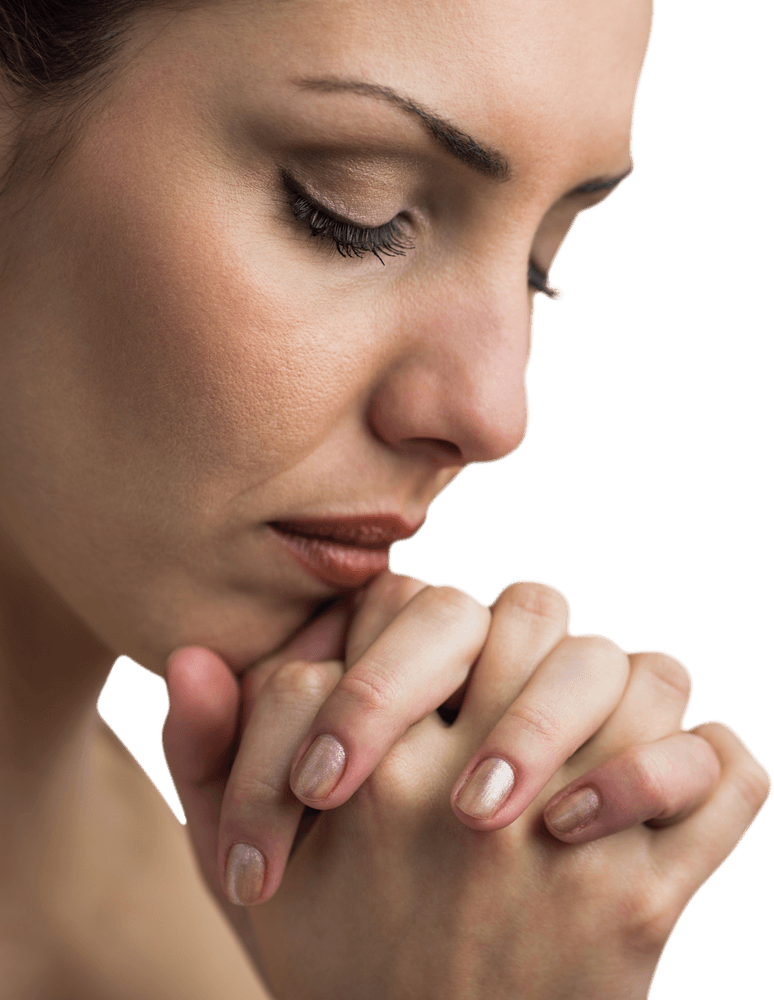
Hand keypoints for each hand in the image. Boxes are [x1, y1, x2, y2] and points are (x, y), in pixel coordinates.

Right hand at [232, 580, 770, 998]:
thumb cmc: (336, 968)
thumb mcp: (245, 876)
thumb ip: (208, 760)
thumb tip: (190, 656)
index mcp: (372, 777)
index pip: (416, 607)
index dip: (422, 626)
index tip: (430, 676)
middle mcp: (466, 794)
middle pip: (535, 612)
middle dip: (530, 636)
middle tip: (517, 688)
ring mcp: (562, 847)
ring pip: (640, 672)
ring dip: (629, 692)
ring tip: (596, 737)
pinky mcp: (643, 907)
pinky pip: (723, 777)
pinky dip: (711, 769)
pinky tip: (674, 793)